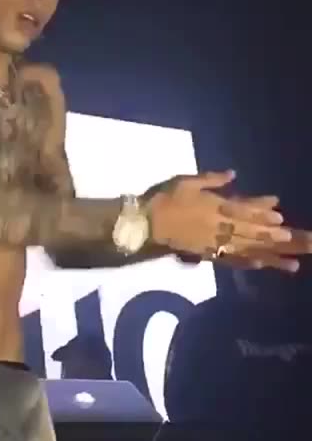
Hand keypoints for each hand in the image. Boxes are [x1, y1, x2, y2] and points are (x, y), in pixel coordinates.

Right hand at [142, 170, 311, 271]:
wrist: (145, 223)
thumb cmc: (164, 199)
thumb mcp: (187, 181)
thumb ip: (211, 179)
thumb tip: (233, 174)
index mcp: (216, 206)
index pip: (245, 209)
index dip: (262, 211)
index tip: (279, 213)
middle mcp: (221, 227)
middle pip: (255, 233)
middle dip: (279, 238)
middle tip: (302, 241)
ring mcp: (216, 243)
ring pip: (249, 250)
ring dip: (272, 257)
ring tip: (294, 264)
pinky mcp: (208, 255)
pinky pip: (231, 261)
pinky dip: (248, 263)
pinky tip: (262, 266)